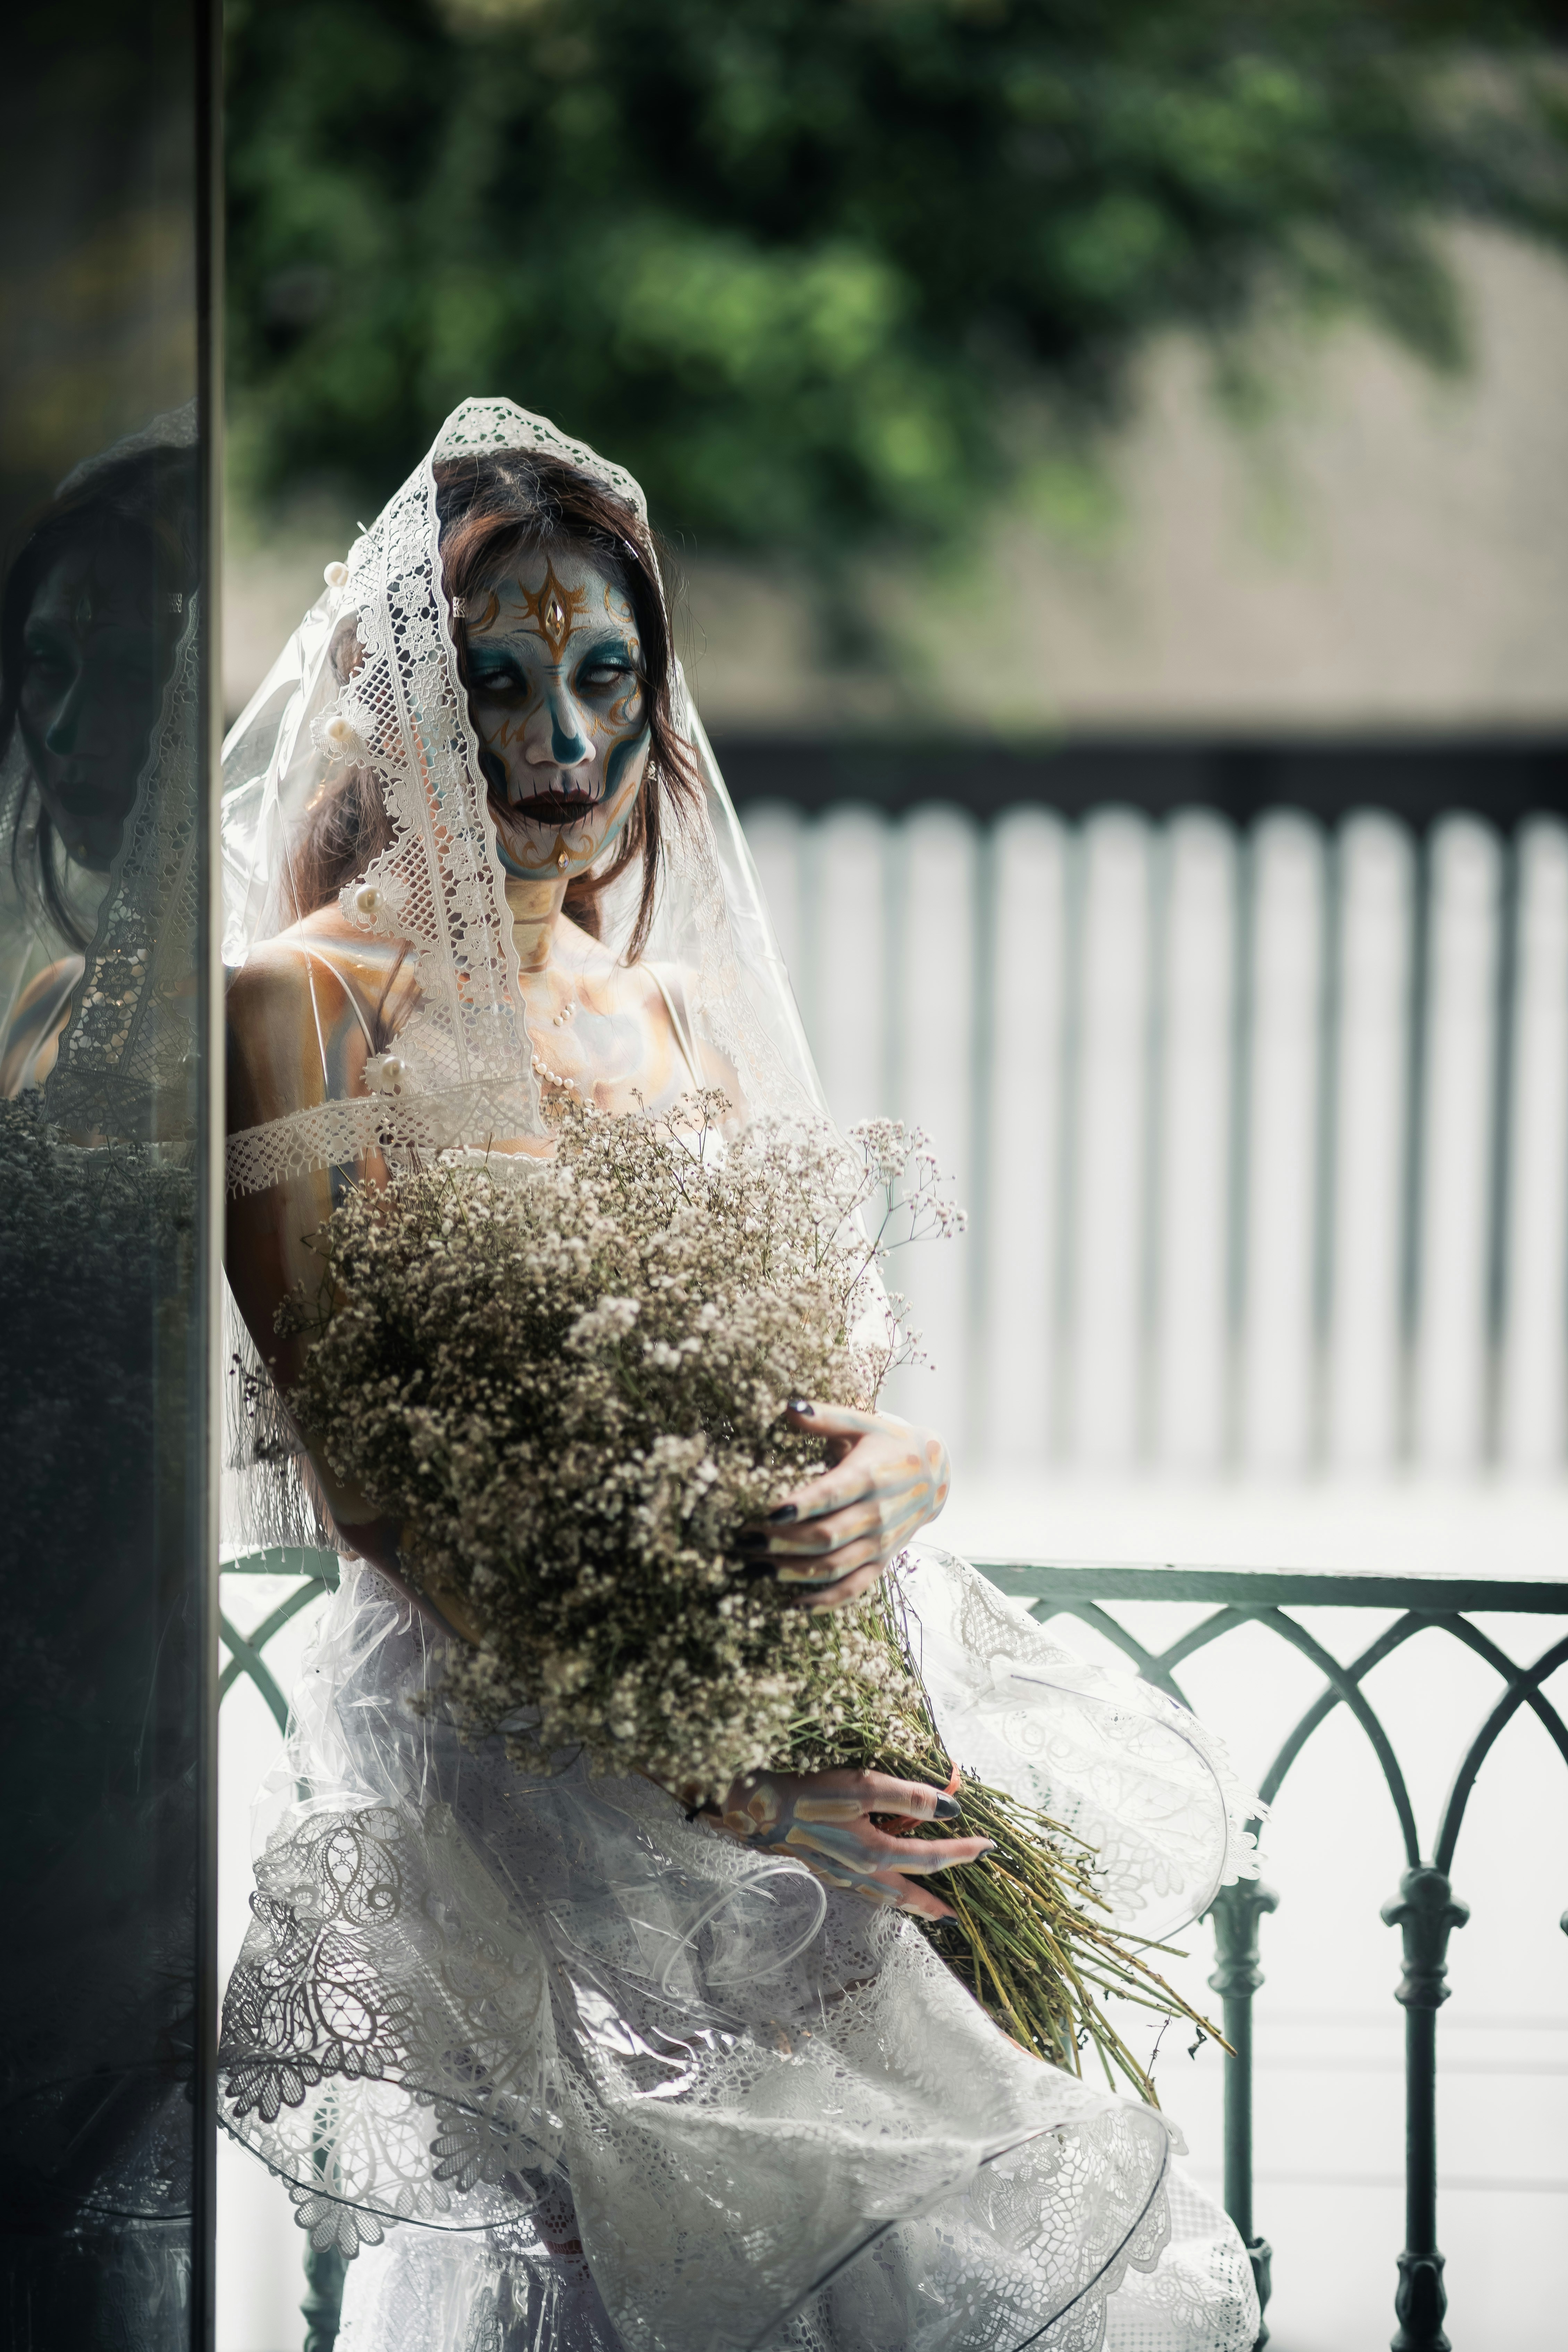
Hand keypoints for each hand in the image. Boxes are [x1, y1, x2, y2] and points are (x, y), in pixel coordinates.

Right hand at [710, 1767, 990, 1921]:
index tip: (988, 1847)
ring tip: (939, 1916)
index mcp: (877, 1851)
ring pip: (890, 1900)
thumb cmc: (812, 1792)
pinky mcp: (827, 1875)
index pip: (931, 1855)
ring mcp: (844, 1878)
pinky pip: (868, 1895)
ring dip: (918, 1907)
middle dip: (942, 1897)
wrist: (758, 1811)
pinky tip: (889, 1897)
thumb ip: (909, 1798)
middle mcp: (863, 1873)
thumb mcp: (864, 1785)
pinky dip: (888, 1901)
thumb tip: (951, 1809)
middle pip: (913, 1889)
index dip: (961, 1850)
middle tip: (965, 1910)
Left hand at [739, 1401, 950, 1608]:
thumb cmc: (888, 1443)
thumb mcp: (863, 1423)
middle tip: (742, 1541)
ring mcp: (881, 1543)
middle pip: (826, 1537)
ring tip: (753, 1569)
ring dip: (791, 1572)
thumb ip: (826, 1417)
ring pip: (834, 1566)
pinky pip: (853, 1588)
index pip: (832, 1496)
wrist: (936, 1473)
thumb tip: (789, 1407)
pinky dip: (823, 1600)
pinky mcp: (882, 1562)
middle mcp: (878, 1514)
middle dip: (781, 1543)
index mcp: (871, 1476)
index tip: (765, 1514)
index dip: (799, 1507)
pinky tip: (791, 1603)